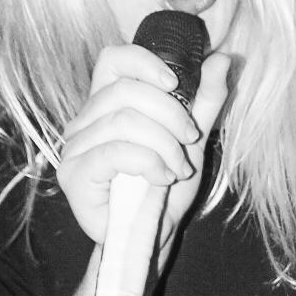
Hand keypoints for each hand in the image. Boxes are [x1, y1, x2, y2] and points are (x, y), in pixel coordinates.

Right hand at [57, 44, 229, 247]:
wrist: (151, 236)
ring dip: (164, 145)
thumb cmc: (165, 189)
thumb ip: (204, 100)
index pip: (113, 59)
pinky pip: (116, 151)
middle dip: (170, 114)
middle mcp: (85, 121)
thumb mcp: (192, 140)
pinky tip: (162, 179)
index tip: (175, 83)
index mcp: (108, 104)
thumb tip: (222, 59)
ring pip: (124, 121)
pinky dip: (149, 163)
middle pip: (126, 91)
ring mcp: (74, 147)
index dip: (144, 62)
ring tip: (177, 168)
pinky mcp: (74, 173)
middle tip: (189, 141)